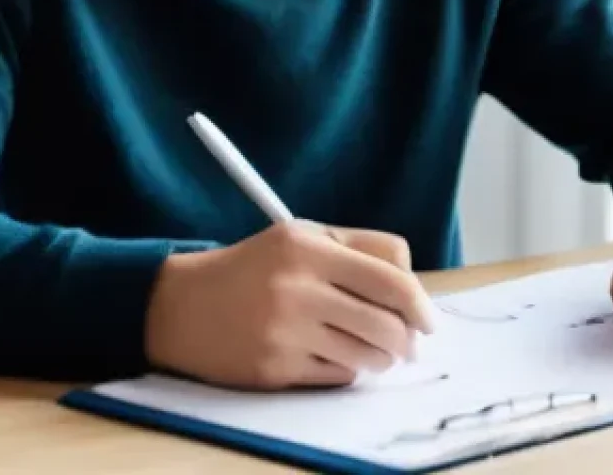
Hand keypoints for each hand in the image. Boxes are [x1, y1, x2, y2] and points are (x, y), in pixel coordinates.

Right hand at [144, 221, 434, 389]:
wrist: (184, 304)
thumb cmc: (255, 268)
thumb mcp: (301, 237)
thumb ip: (358, 250)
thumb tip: (413, 291)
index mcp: (307, 246)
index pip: (389, 275)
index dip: (419, 301)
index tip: (428, 318)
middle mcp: (297, 287)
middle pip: (385, 322)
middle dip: (406, 338)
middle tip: (407, 342)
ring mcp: (284, 331)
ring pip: (367, 354)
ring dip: (381, 357)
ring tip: (372, 349)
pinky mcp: (274, 369)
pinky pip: (337, 376)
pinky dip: (346, 369)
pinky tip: (331, 354)